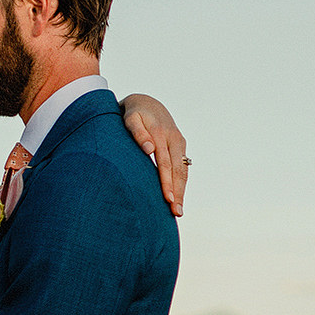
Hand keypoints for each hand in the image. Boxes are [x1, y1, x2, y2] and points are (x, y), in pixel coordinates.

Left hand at [120, 94, 187, 216]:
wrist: (146, 102)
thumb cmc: (133, 113)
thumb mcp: (131, 118)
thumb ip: (137, 132)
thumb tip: (149, 149)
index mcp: (162, 134)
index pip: (166, 163)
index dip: (167, 182)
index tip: (168, 200)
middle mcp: (174, 139)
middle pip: (178, 170)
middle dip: (178, 193)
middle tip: (176, 213)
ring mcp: (180, 143)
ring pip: (183, 170)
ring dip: (182, 191)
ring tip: (178, 211)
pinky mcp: (180, 146)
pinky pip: (182, 167)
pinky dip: (181, 183)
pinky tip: (179, 197)